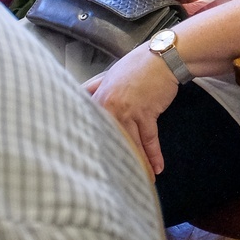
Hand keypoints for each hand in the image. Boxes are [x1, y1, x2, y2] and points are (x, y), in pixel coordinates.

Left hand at [85, 44, 180, 173]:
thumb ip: (93, 87)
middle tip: (112, 181)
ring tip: (138, 180)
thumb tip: (77, 94)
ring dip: (136, 162)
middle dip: (114, 160)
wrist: (162, 57)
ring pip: (130, 142)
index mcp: (98, 99)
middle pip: (110, 140)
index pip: (92, 128)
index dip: (91, 147)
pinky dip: (154, 154)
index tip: (88, 165)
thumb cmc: (137, 67)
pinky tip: (157, 168)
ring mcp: (128, 110)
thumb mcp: (110, 75)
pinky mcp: (147, 113)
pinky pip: (150, 138)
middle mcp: (109, 106)